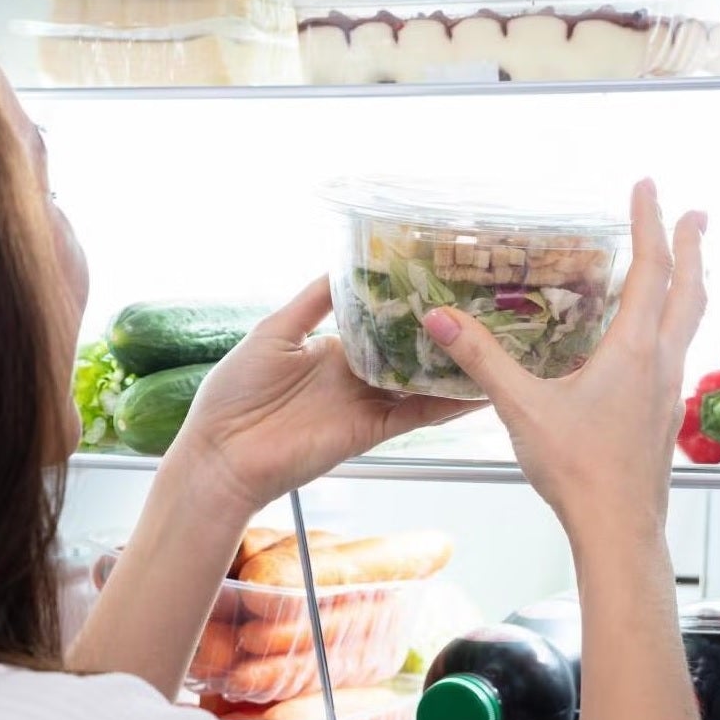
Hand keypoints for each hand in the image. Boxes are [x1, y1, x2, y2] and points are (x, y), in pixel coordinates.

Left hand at [170, 280, 473, 515]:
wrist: (222, 455)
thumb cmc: (234, 393)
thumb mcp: (273, 331)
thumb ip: (312, 301)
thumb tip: (342, 263)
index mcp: (331, 349)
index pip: (380, 321)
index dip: (408, 304)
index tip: (442, 279)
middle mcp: (354, 375)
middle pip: (407, 350)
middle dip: (440, 333)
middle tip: (485, 306)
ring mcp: (365, 404)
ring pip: (421, 381)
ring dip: (454, 367)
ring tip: (497, 342)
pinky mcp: (370, 431)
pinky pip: (416, 414)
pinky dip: (447, 404)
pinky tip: (479, 388)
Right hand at [421, 181, 705, 545]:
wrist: (619, 528)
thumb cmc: (578, 469)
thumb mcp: (521, 408)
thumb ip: (482, 359)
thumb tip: (440, 319)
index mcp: (633, 350)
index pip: (650, 270)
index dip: (649, 224)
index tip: (648, 187)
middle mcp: (660, 363)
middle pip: (690, 290)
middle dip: (693, 246)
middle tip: (696, 213)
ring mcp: (668, 391)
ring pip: (690, 323)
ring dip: (690, 285)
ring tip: (684, 267)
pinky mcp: (664, 417)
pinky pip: (676, 353)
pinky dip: (673, 325)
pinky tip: (652, 341)